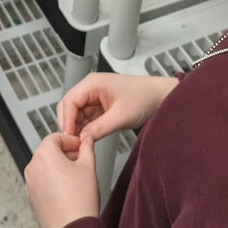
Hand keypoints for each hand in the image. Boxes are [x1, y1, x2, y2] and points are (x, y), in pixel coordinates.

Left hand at [25, 132, 99, 227]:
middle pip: (49, 152)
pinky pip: (42, 184)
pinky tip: (67, 191)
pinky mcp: (31, 199)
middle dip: (65, 154)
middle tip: (80, 160)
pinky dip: (52, 183)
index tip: (81, 146)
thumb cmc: (80, 201)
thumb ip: (87, 148)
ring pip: (44, 168)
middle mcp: (32, 167)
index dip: (71, 140)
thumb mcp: (89, 167)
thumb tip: (87, 139)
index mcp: (44, 154)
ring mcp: (30, 184)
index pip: (56, 137)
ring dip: (58, 168)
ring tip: (75, 177)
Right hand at [58, 72, 177, 140]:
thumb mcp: (121, 116)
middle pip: (69, 106)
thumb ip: (100, 128)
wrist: (160, 97)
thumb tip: (83, 139)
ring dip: (77, 127)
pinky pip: (86, 117)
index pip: (70, 101)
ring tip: (81, 143)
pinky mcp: (100, 105)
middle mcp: (90, 87)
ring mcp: (94, 96)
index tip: (69, 138)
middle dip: (69, 124)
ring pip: (76, 113)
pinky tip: (88, 138)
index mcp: (93, 83)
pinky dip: (85, 128)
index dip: (67, 120)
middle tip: (73, 143)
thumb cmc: (144, 98)